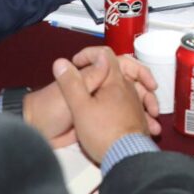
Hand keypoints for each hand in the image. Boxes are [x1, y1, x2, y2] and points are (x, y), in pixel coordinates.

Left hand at [52, 47, 151, 164]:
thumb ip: (89, 77)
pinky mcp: (101, 120)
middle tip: (154, 107)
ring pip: (131, 103)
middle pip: (131, 84)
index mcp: (93, 75)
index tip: (149, 82)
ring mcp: (102, 103)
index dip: (137, 70)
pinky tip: (145, 133)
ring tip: (153, 124)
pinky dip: (136, 125)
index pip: (120, 65)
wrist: (39, 133)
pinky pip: (124, 119)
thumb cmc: (51, 108)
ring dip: (144, 112)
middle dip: (146, 94)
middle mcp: (101, 86)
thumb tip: (107, 59)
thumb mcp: (71, 92)